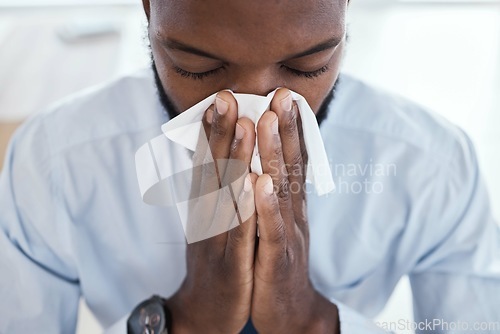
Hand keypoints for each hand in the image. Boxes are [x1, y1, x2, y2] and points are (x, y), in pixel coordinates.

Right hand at [165, 91, 257, 333]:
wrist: (208, 309)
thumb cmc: (217, 257)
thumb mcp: (212, 221)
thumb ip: (216, 189)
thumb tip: (220, 155)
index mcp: (206, 206)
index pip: (209, 161)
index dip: (214, 129)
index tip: (222, 96)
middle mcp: (207, 217)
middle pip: (214, 169)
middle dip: (221, 132)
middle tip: (226, 96)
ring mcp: (218, 239)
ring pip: (227, 194)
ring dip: (235, 159)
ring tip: (245, 126)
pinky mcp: (232, 263)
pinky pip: (241, 232)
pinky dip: (246, 207)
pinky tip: (254, 184)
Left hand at [251, 88, 339, 332]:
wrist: (286, 310)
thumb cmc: (274, 258)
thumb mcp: (276, 221)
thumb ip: (276, 191)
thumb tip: (265, 159)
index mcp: (288, 204)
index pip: (291, 160)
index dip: (289, 127)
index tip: (282, 93)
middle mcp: (292, 214)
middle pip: (289, 166)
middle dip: (284, 128)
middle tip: (281, 93)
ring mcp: (286, 236)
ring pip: (280, 191)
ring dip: (273, 155)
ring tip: (267, 122)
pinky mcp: (276, 261)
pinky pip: (270, 232)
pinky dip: (266, 207)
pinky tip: (260, 184)